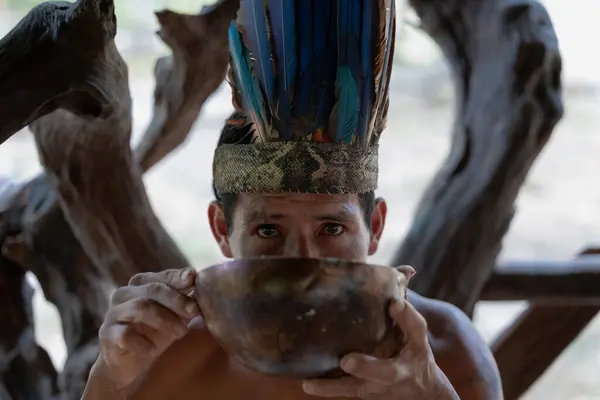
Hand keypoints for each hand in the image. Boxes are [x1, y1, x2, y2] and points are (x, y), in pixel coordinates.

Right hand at [95, 268, 201, 389]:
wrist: (127, 363)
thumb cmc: (154, 333)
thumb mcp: (173, 315)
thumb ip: (186, 300)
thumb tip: (204, 287)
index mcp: (141, 284)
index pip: (162, 277)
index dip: (178, 277)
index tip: (193, 279)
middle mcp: (124, 294)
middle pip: (152, 290)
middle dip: (176, 300)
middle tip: (193, 312)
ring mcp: (113, 313)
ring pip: (140, 308)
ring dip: (165, 320)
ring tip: (180, 333)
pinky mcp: (107, 334)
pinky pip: (125, 335)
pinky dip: (142, 343)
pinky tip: (153, 351)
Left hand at [302, 294, 459, 398]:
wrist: (422, 392)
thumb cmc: (415, 355)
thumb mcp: (417, 334)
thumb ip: (407, 307)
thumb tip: (405, 272)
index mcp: (411, 350)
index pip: (414, 332)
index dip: (406, 317)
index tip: (395, 303)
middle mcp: (393, 374)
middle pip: (382, 372)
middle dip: (365, 367)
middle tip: (347, 360)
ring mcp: (375, 387)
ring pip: (354, 389)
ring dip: (332, 387)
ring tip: (309, 382)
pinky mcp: (361, 393)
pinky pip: (343, 392)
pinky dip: (325, 388)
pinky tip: (306, 382)